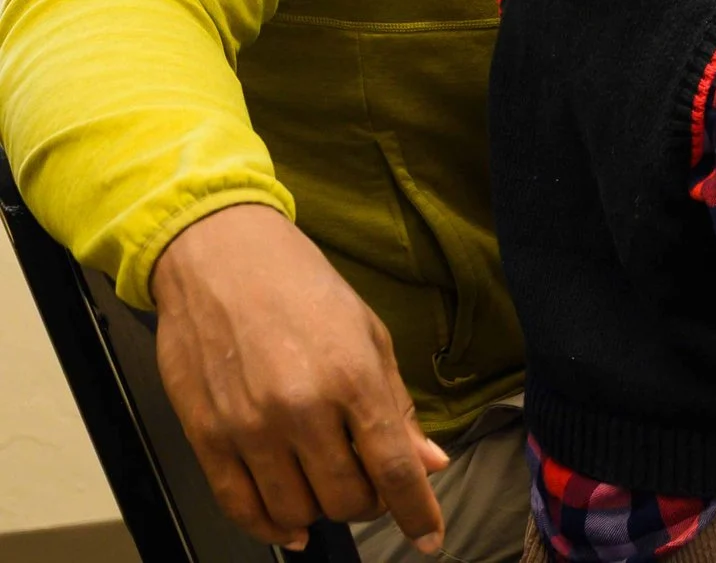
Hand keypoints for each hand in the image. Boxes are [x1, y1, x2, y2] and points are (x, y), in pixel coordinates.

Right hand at [151, 205, 447, 551]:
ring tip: (327, 486)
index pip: (394, 468)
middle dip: (368, 504)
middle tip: (370, 484)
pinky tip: (290, 525)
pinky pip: (241, 507)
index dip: (417, 512)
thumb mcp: (369, 336)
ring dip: (321, 512)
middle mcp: (302, 410)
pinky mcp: (206, 437)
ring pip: (297, 510)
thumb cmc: (305, 289)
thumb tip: (430, 463)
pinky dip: (270, 526)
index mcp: (354, 378)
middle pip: (346, 499)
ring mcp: (249, 428)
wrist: (220, 258)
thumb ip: (396, 406)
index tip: (430, 539)